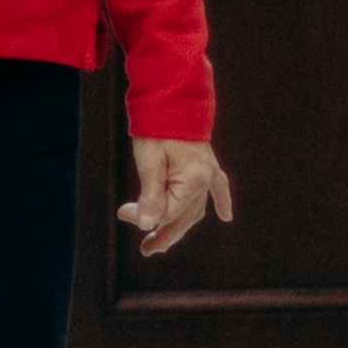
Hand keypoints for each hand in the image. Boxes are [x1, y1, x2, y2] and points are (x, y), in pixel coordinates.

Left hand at [122, 137, 233, 255]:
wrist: (171, 96)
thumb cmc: (157, 129)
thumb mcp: (148, 162)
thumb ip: (150, 196)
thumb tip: (147, 225)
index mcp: (192, 182)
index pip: (168, 213)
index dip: (144, 217)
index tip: (122, 212)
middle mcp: (205, 181)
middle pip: (184, 217)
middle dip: (164, 234)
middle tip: (145, 250)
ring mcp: (209, 173)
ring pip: (195, 209)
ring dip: (180, 225)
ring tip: (162, 241)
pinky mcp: (207, 164)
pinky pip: (218, 188)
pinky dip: (222, 201)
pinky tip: (226, 217)